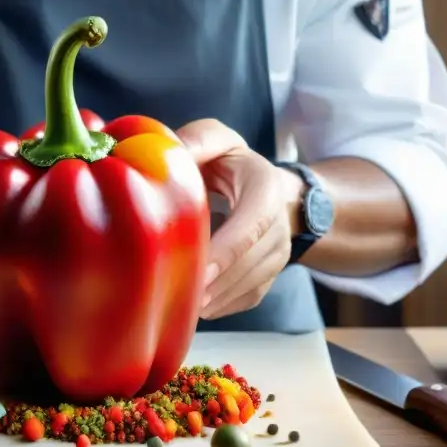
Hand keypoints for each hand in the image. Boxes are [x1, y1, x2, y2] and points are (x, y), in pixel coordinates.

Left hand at [176, 119, 303, 320]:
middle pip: (248, 263)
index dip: (227, 251)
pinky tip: (191, 306)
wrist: (266, 188)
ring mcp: (277, 257)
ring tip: (175, 303)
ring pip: (247, 287)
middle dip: (213, 283)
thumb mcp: (219, 140)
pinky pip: (244, 300)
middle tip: (173, 295)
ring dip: (213, 299)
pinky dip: (219, 306)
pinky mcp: (267, 278)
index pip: (252, 225)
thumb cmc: (232, 164)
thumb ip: (198, 140)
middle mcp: (279, 227)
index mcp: (266, 189)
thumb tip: (168, 155)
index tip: (199, 271)